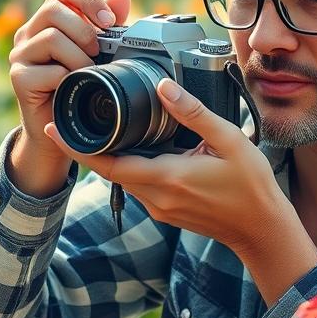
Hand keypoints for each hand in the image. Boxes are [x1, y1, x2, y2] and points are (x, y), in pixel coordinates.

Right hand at [6, 0, 130, 195]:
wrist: (63, 128)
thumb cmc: (82, 86)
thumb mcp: (99, 54)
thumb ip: (107, 26)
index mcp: (49, 20)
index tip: (108, 21)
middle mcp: (29, 32)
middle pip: (54, 9)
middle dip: (84, 30)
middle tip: (97, 52)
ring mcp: (20, 54)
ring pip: (51, 37)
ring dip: (79, 57)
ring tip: (88, 73)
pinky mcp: (18, 77)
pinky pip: (49, 69)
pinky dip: (69, 77)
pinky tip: (74, 87)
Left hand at [42, 75, 289, 255]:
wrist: (262, 231)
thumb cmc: (251, 187)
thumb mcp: (229, 140)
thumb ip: (194, 112)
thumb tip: (164, 86)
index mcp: (168, 177)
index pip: (109, 164)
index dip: (78, 148)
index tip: (54, 128)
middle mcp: (157, 197)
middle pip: (108, 171)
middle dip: (86, 149)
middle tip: (65, 122)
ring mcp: (160, 208)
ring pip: (123, 179)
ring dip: (107, 158)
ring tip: (94, 131)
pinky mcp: (167, 212)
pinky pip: (138, 186)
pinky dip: (127, 168)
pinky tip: (131, 150)